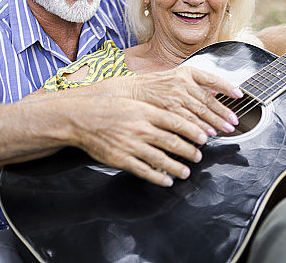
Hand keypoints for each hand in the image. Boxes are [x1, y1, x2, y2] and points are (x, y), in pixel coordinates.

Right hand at [53, 67, 241, 185]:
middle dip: (190, 151)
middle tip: (199, 156)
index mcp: (145, 112)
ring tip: (186, 171)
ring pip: (161, 159)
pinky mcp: (122, 159)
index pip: (176, 122)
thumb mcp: (134, 103)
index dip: (193, 131)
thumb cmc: (108, 108)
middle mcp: (141, 128)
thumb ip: (154, 111)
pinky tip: (167, 181)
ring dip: (177, 167)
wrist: (82, 117)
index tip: (204, 137)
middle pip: (172, 142)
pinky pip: (144, 171)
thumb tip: (176, 117)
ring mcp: (132, 145)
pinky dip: (158, 178)